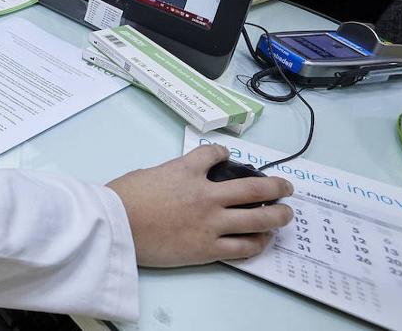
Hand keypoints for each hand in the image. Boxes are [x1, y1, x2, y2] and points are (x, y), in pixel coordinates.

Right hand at [107, 144, 293, 267]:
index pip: (216, 154)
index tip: (227, 156)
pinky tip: (262, 240)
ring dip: (277, 215)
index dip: (224, 153)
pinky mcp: (207, 248)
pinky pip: (243, 247)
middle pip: (253, 189)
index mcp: (188, 171)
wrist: (116, 225)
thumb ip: (169, 175)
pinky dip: (257, 243)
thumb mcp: (148, 174)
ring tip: (285, 214)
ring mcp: (210, 223)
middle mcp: (207, 195)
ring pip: (258, 219)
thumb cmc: (124, 197)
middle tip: (285, 188)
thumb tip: (176, 182)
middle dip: (275, 187)